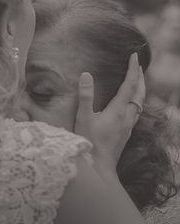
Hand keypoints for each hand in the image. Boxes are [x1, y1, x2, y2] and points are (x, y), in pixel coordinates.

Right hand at [74, 52, 145, 177]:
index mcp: (117, 110)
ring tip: (137, 82)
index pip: (129, 85)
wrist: (99, 167)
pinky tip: (130, 106)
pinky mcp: (125, 134)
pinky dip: (135, 102)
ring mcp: (128, 127)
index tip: (133, 56)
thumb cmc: (88, 143)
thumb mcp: (83, 118)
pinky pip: (136, 113)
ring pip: (140, 104)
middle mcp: (127, 117)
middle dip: (140, 78)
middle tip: (137, 65)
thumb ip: (85, 96)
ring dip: (140, 90)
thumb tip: (86, 74)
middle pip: (139, 93)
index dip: (132, 69)